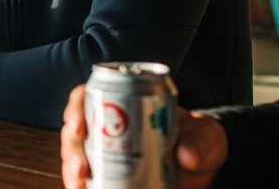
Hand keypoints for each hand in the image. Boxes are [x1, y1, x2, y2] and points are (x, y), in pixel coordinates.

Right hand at [61, 85, 226, 188]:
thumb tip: (186, 157)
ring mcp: (106, 154)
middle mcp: (106, 128)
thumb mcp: (204, 135)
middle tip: (81, 168)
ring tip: (79, 187)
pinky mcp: (110, 177)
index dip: (75, 109)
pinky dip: (82, 187)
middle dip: (71, 150)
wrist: (206, 168)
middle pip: (75, 133)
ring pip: (76, 159)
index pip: (87, 98)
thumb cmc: (201, 140)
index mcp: (121, 104)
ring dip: (71, 173)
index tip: (78, 127)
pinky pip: (89, 182)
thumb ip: (199, 142)